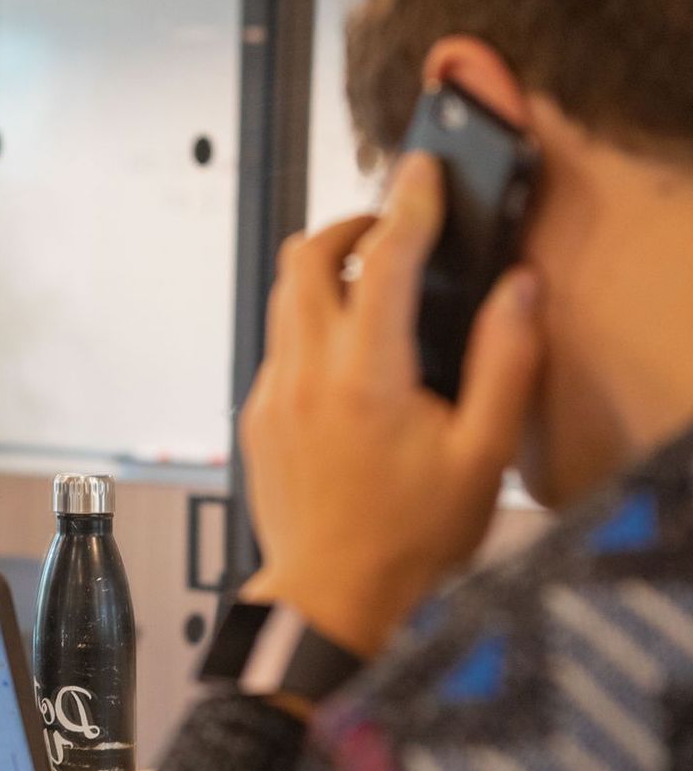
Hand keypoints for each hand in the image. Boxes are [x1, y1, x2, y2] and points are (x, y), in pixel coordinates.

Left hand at [238, 151, 542, 657]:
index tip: (422, 168)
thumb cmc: (409, 542)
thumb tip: (517, 289)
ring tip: (373, 285)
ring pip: (282, 299)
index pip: (382, 261)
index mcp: (366, 378)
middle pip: (305, 259)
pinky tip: (351, 358)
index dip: (408, 203)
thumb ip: (506, 363)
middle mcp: (304, 376)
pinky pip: (277, 346)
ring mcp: (270, 395)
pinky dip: (309, 326)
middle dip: (349, 227)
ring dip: (323, 274)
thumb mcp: (483, 457)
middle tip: (393, 229)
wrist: (331, 602)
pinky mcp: (254, 418)